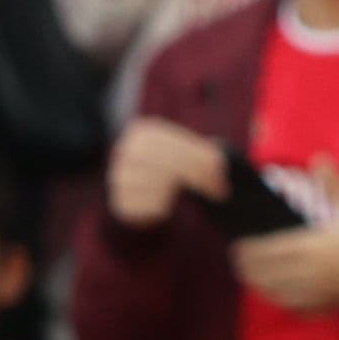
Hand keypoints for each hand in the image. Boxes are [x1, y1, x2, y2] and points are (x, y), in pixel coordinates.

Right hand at [107, 118, 227, 227]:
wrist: (141, 184)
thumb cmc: (170, 161)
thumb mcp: (185, 150)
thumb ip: (204, 156)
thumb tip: (219, 174)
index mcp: (142, 133)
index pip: (177, 147)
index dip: (203, 161)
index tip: (220, 173)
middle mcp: (124, 152)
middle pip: (171, 167)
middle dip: (200, 179)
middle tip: (219, 190)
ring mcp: (118, 177)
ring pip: (163, 188)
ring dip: (180, 192)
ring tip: (181, 190)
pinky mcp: (120, 202)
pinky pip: (154, 207)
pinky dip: (165, 206)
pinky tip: (164, 200)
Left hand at [231, 161, 338, 319]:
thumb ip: (336, 184)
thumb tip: (318, 157)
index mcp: (311, 249)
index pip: (267, 251)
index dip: (248, 250)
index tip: (237, 245)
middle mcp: (307, 274)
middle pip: (264, 275)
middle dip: (247, 267)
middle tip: (238, 259)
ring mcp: (315, 293)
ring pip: (274, 293)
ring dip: (259, 284)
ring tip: (251, 276)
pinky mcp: (325, 306)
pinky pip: (292, 308)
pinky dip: (280, 301)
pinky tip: (279, 296)